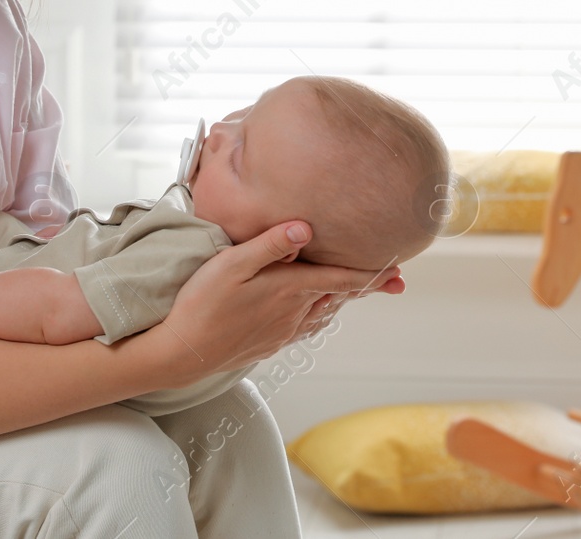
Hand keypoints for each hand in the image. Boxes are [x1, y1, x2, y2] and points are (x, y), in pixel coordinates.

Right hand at [151, 221, 402, 384]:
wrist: (182, 352)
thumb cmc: (201, 304)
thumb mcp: (231, 264)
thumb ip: (269, 245)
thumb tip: (306, 227)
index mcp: (289, 290)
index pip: (342, 279)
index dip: (372, 274)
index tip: (398, 270)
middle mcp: (293, 313)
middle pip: (340, 296)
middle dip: (368, 286)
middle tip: (395, 280)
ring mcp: (283, 330)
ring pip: (325, 311)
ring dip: (346, 299)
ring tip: (362, 290)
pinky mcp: (270, 341)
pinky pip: (307, 325)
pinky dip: (323, 313)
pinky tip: (319, 311)